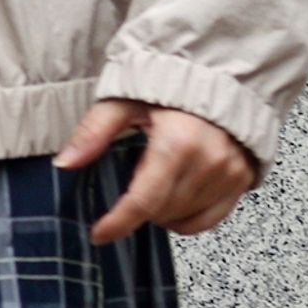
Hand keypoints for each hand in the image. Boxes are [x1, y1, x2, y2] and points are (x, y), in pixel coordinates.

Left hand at [56, 100, 260, 243]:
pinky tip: (174, 201)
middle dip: (137, 208)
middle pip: (162, 211)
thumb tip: (65, 163)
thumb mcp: (122, 101)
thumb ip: (93, 133)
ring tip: (153, 180)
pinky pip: (212, 218)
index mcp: (177, 143)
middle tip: (130, 178)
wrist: (218, 73)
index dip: (118, 223)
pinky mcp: (242, 179)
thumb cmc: (168, 83)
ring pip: (186, 219)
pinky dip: (188, 218)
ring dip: (162, 212)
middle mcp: (209, 162)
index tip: (99, 234)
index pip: (143, 201)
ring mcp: (230, 173)